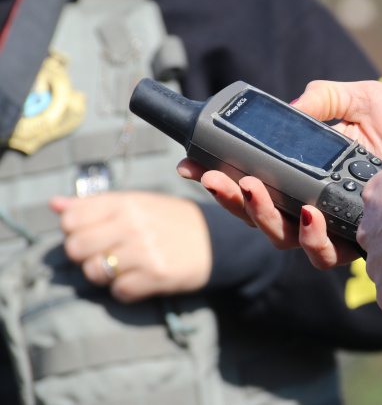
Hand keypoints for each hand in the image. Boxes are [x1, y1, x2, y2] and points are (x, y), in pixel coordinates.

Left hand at [53, 191, 211, 303]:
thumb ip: (93, 204)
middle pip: (76, 248)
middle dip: (86, 255)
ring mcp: (144, 251)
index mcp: (126, 202)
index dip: (76, 230)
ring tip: (125, 266)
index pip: (71, 219)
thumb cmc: (170, 221)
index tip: (93, 233)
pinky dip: (125, 290)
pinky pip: (119, 292)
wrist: (216, 241)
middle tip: (107, 253)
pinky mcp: (155, 276)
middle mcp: (133, 224)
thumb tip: (54, 204)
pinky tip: (140, 278)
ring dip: (105, 275)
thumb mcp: (136, 203)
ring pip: (94, 272)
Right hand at [177, 81, 381, 248]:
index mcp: (309, 169)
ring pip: (286, 239)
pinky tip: (313, 213)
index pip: (256, 179)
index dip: (220, 177)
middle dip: (232, 200)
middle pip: (261, 215)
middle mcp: (317, 200)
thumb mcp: (362, 98)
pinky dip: (314, 236)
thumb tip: (289, 108)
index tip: (190, 165)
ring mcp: (338, 224)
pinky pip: (327, 253)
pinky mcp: (363, 241)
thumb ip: (324, 99)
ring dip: (264, 218)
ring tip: (256, 191)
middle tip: (217, 180)